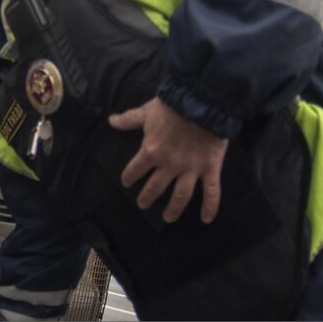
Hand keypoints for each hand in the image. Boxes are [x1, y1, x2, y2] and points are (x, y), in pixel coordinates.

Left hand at [110, 98, 228, 223]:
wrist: (202, 102)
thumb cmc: (173, 106)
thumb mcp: (147, 111)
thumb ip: (130, 119)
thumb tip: (111, 120)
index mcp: (151, 151)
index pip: (135, 169)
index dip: (129, 177)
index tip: (126, 183)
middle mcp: (169, 165)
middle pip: (155, 187)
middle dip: (147, 197)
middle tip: (143, 205)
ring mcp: (191, 169)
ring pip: (181, 195)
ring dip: (174, 208)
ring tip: (168, 217)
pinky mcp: (210, 168)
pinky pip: (211, 191)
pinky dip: (210, 207)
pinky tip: (206, 219)